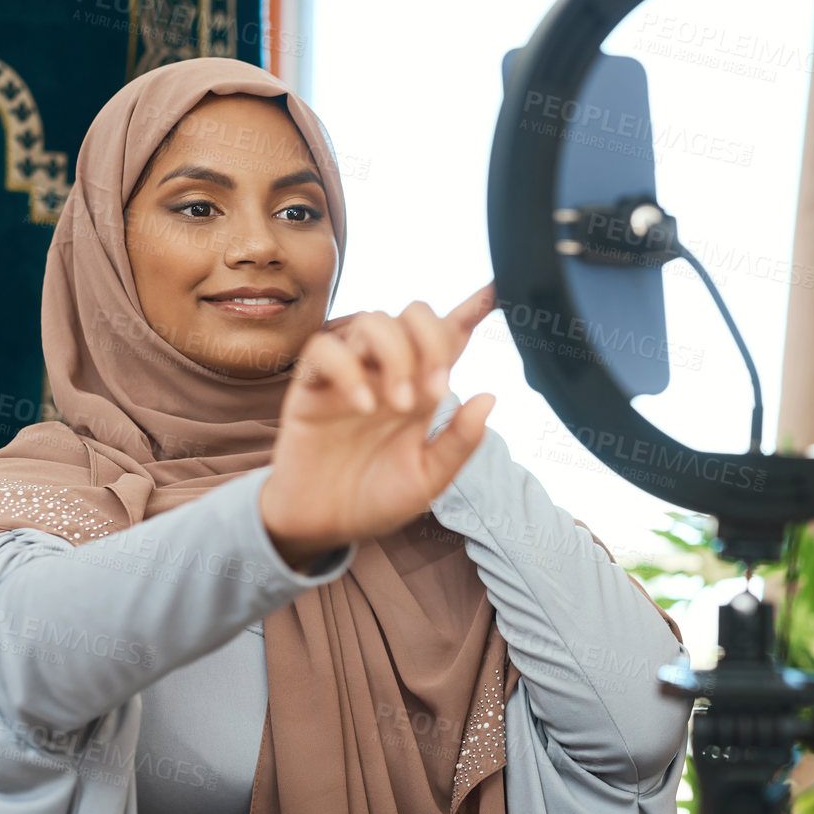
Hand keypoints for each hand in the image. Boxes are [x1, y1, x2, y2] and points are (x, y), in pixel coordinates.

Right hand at [260, 282, 498, 568]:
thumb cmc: (376, 498)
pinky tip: (363, 405)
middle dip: (431, 341)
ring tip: (398, 405)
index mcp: (423, 388)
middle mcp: (388, 372)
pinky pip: (324, 350)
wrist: (323, 525)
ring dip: (395, 357)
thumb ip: (459, 442)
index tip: (503, 288)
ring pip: (373, 321)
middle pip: (413, 314)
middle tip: (434, 393)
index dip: (475, 307)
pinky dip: (347, 370)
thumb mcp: (429, 480)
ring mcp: (349, 374)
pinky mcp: (311, 386)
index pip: (451, 336)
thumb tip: (489, 397)